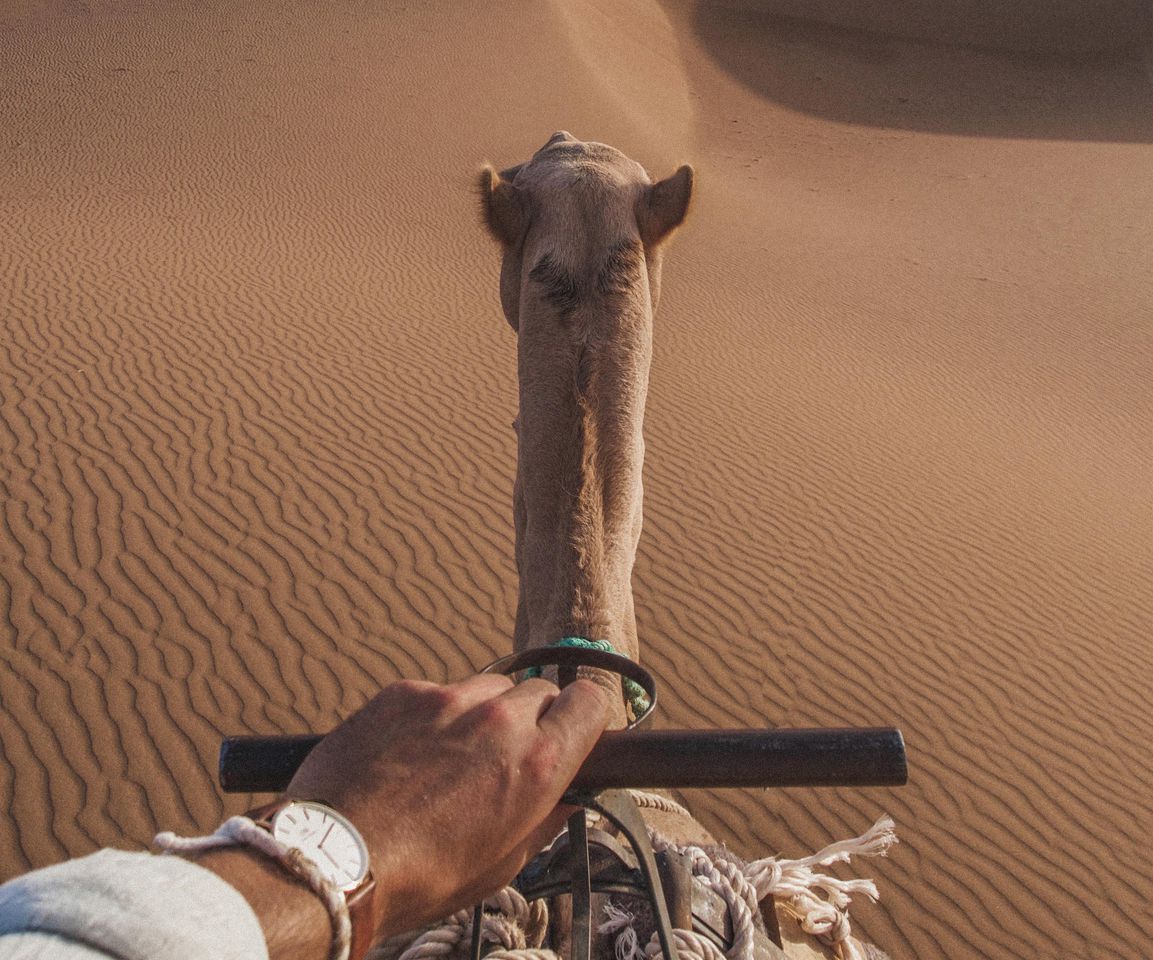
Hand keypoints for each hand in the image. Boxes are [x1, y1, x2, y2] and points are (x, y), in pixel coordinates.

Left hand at [286, 673, 610, 937]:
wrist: (335, 859)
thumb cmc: (423, 876)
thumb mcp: (504, 864)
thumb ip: (547, 820)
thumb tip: (570, 795)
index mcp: (537, 764)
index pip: (590, 701)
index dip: (584, 716)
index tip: (570, 731)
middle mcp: (501, 721)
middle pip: (541, 691)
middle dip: (532, 718)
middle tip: (505, 755)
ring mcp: (449, 700)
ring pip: (490, 687)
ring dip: (484, 713)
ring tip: (453, 756)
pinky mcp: (404, 692)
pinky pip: (438, 692)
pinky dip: (434, 715)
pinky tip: (410, 753)